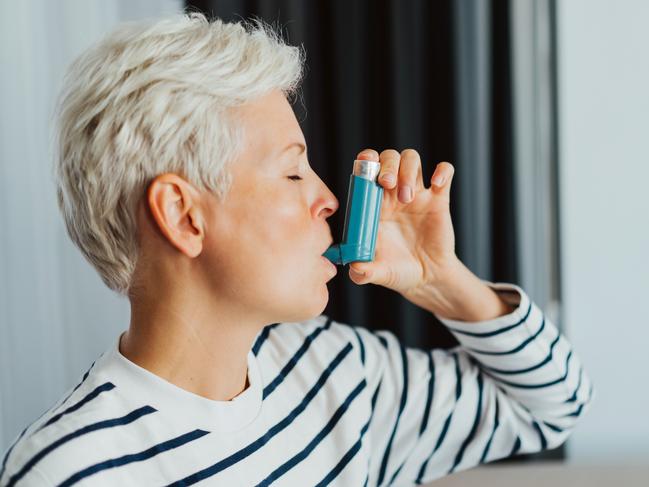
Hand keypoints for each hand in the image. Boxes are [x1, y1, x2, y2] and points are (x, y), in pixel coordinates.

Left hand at [348, 148, 459, 296]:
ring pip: (411, 158)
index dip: (365, 161)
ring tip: (408, 197)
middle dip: (387, 164)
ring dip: (408, 170)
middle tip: (387, 183)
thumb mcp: (379, 273)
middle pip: (388, 158)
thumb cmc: (398, 272)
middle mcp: (392, 195)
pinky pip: (444, 172)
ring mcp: (416, 194)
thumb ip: (364, 272)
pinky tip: (437, 182)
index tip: (365, 164)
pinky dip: (442, 170)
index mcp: (373, 205)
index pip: (366, 171)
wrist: (428, 278)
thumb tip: (355, 268)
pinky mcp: (438, 199)